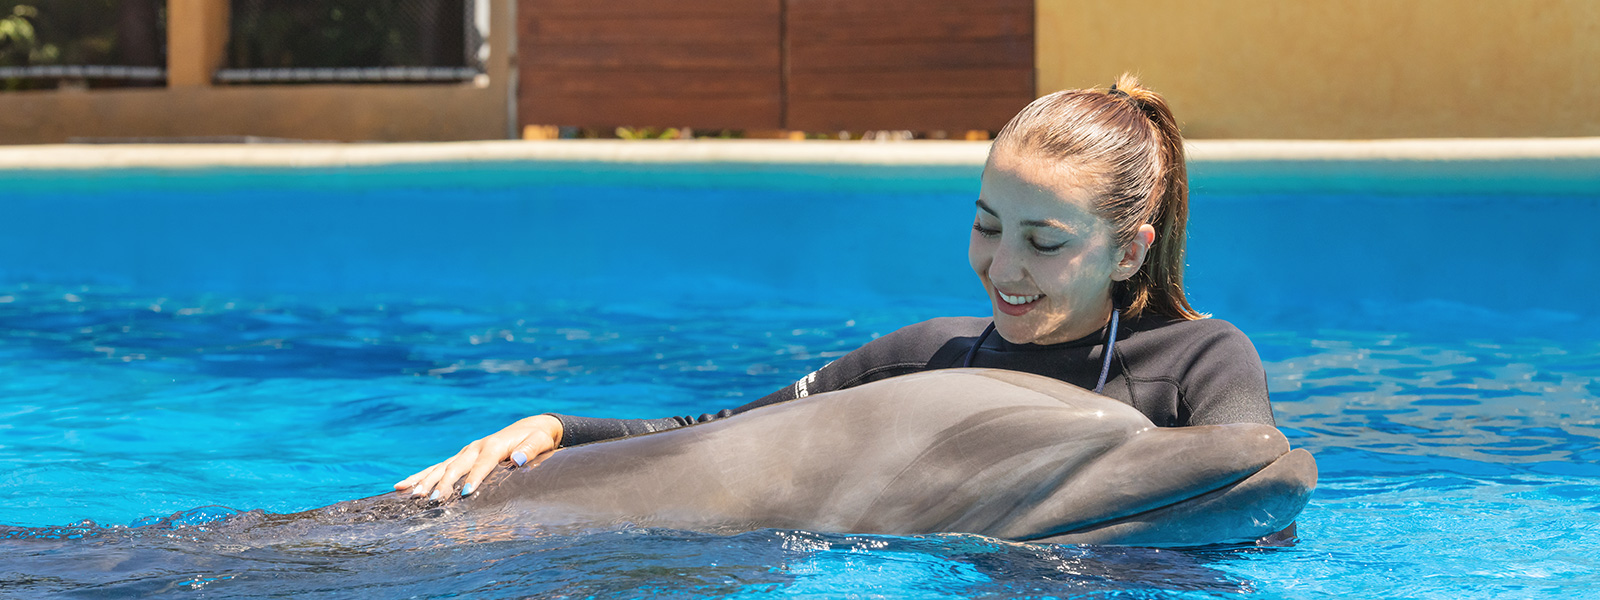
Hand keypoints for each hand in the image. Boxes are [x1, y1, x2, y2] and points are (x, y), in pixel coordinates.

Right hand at [392, 414, 563, 498]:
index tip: (465, 493)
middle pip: (456, 466)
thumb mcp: (539, 442)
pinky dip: (421, 476)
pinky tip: (403, 486)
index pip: (483, 463)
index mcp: (494, 445)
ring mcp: (466, 452)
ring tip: (411, 494)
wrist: (531, 427)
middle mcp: (476, 447)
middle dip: (443, 483)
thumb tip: (516, 460)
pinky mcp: (461, 457)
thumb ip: (529, 450)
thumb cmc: (537, 438)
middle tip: (432, 500)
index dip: (474, 478)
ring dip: (426, 481)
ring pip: (441, 467)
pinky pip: (438, 467)